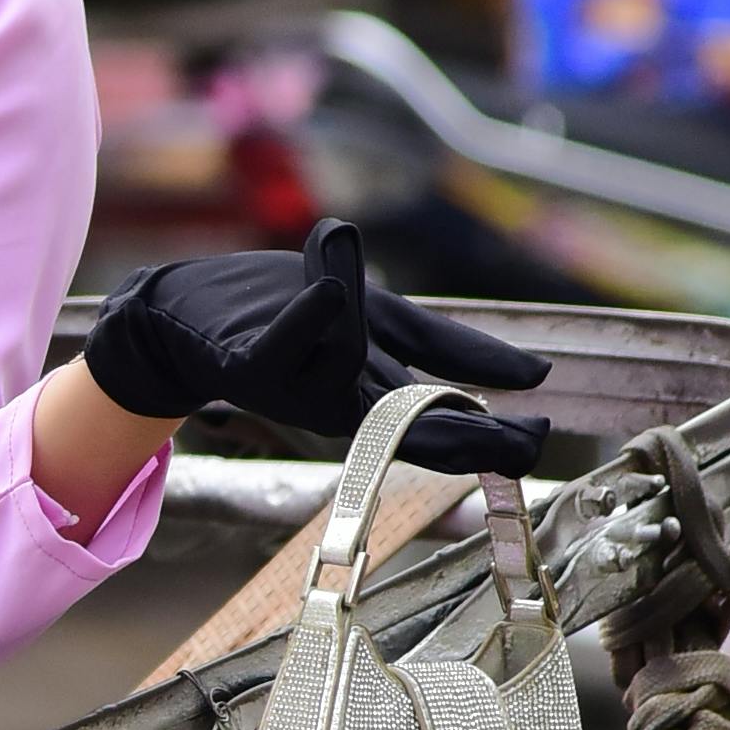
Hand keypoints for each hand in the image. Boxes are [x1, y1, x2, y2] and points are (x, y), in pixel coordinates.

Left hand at [84, 216, 551, 472]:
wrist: (188, 317)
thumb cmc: (292, 318)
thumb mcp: (384, 329)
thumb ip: (449, 351)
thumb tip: (533, 375)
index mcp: (369, 399)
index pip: (438, 425)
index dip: (489, 437)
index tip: (541, 435)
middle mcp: (337, 401)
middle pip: (406, 421)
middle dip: (466, 432)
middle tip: (525, 437)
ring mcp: (293, 383)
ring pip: (346, 367)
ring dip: (371, 334)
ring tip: (402, 311)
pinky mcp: (248, 360)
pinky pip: (280, 346)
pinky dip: (305, 319)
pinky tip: (327, 292)